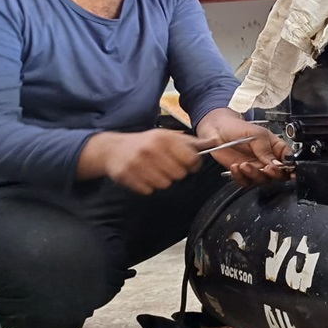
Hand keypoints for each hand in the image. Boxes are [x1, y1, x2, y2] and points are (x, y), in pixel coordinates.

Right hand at [79, 129, 210, 194]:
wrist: (113, 149)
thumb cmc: (146, 143)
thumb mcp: (168, 137)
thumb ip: (191, 142)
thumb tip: (215, 142)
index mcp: (164, 138)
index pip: (191, 159)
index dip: (192, 164)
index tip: (187, 163)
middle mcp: (151, 149)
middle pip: (179, 174)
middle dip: (176, 172)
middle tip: (166, 166)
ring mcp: (137, 163)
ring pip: (165, 184)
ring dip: (162, 180)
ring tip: (154, 170)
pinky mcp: (127, 176)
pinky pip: (148, 190)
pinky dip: (148, 186)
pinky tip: (143, 176)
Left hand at [196, 108, 291, 186]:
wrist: (216, 130)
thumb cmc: (237, 127)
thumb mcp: (256, 134)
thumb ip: (266, 149)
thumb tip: (277, 164)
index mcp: (275, 147)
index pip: (289, 160)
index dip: (290, 167)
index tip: (287, 170)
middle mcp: (267, 159)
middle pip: (278, 175)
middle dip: (274, 174)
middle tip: (267, 168)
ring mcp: (255, 167)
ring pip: (262, 180)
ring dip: (254, 174)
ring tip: (245, 165)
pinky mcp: (242, 173)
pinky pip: (245, 182)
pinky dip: (240, 177)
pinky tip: (236, 167)